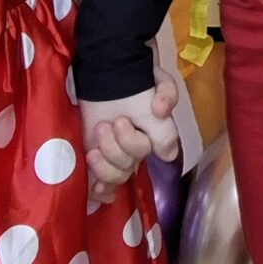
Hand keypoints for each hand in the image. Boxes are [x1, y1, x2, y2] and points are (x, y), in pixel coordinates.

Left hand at [85, 74, 180, 193]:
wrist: (108, 72)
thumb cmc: (135, 80)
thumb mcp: (157, 85)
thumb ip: (167, 99)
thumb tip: (165, 131)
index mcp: (154, 137)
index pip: (146, 151)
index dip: (131, 142)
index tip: (120, 122)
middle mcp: (137, 151)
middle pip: (129, 165)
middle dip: (116, 145)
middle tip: (110, 121)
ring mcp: (116, 156)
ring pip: (116, 176)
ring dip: (105, 160)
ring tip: (99, 132)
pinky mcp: (99, 157)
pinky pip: (102, 183)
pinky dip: (100, 190)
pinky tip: (95, 191)